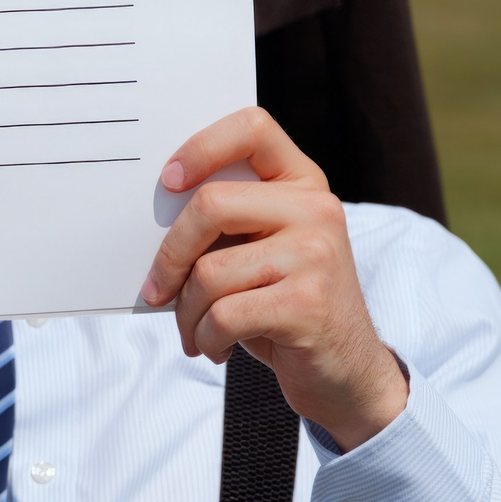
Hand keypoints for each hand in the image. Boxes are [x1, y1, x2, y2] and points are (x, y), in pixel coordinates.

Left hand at [138, 108, 407, 452]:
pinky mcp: (307, 304)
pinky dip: (205, 339)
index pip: (252, 128)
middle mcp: (317, 209)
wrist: (348, 373)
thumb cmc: (287, 306)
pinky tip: (214, 349)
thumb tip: (152, 220)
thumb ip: (229, 224)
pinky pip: (223, 315)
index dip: (202, 147)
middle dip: (170, 256)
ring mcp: (316, 254)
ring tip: (195, 333)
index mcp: (303, 183)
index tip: (169, 182)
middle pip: (211, 204)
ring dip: (187, 313)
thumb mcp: (265, 251)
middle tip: (156, 291)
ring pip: (210, 271)